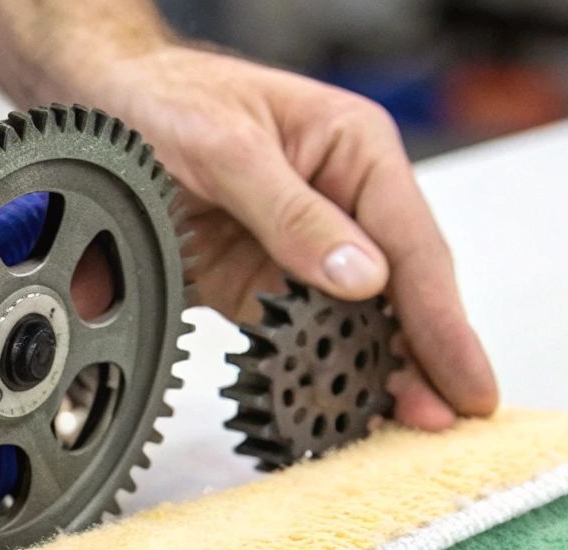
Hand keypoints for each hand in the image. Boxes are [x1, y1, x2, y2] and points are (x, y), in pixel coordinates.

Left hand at [90, 46, 497, 428]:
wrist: (102, 106)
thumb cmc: (170, 100)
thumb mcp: (229, 148)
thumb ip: (292, 213)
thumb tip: (361, 278)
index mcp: (357, 152)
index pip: (413, 245)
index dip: (442, 319)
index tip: (465, 378)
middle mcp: (343, 203)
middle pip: (400, 291)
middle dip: (426, 359)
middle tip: (447, 421)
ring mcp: (303, 250)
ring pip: (357, 322)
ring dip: (377, 375)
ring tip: (404, 430)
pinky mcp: (260, 285)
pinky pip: (300, 336)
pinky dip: (319, 373)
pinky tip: (337, 410)